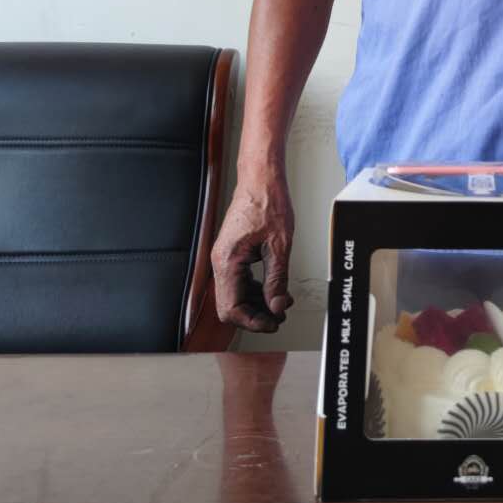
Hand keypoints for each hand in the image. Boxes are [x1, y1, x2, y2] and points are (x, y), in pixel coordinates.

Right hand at [211, 171, 295, 332]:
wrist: (261, 179)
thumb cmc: (267, 202)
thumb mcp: (279, 245)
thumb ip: (277, 279)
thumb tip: (276, 306)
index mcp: (227, 261)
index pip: (231, 308)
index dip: (253, 322)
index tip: (273, 323)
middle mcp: (221, 262)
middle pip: (232, 305)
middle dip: (256, 314)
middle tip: (279, 317)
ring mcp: (225, 258)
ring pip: (236, 295)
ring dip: (258, 303)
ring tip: (281, 303)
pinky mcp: (233, 254)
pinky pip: (240, 281)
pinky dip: (257, 289)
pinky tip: (274, 289)